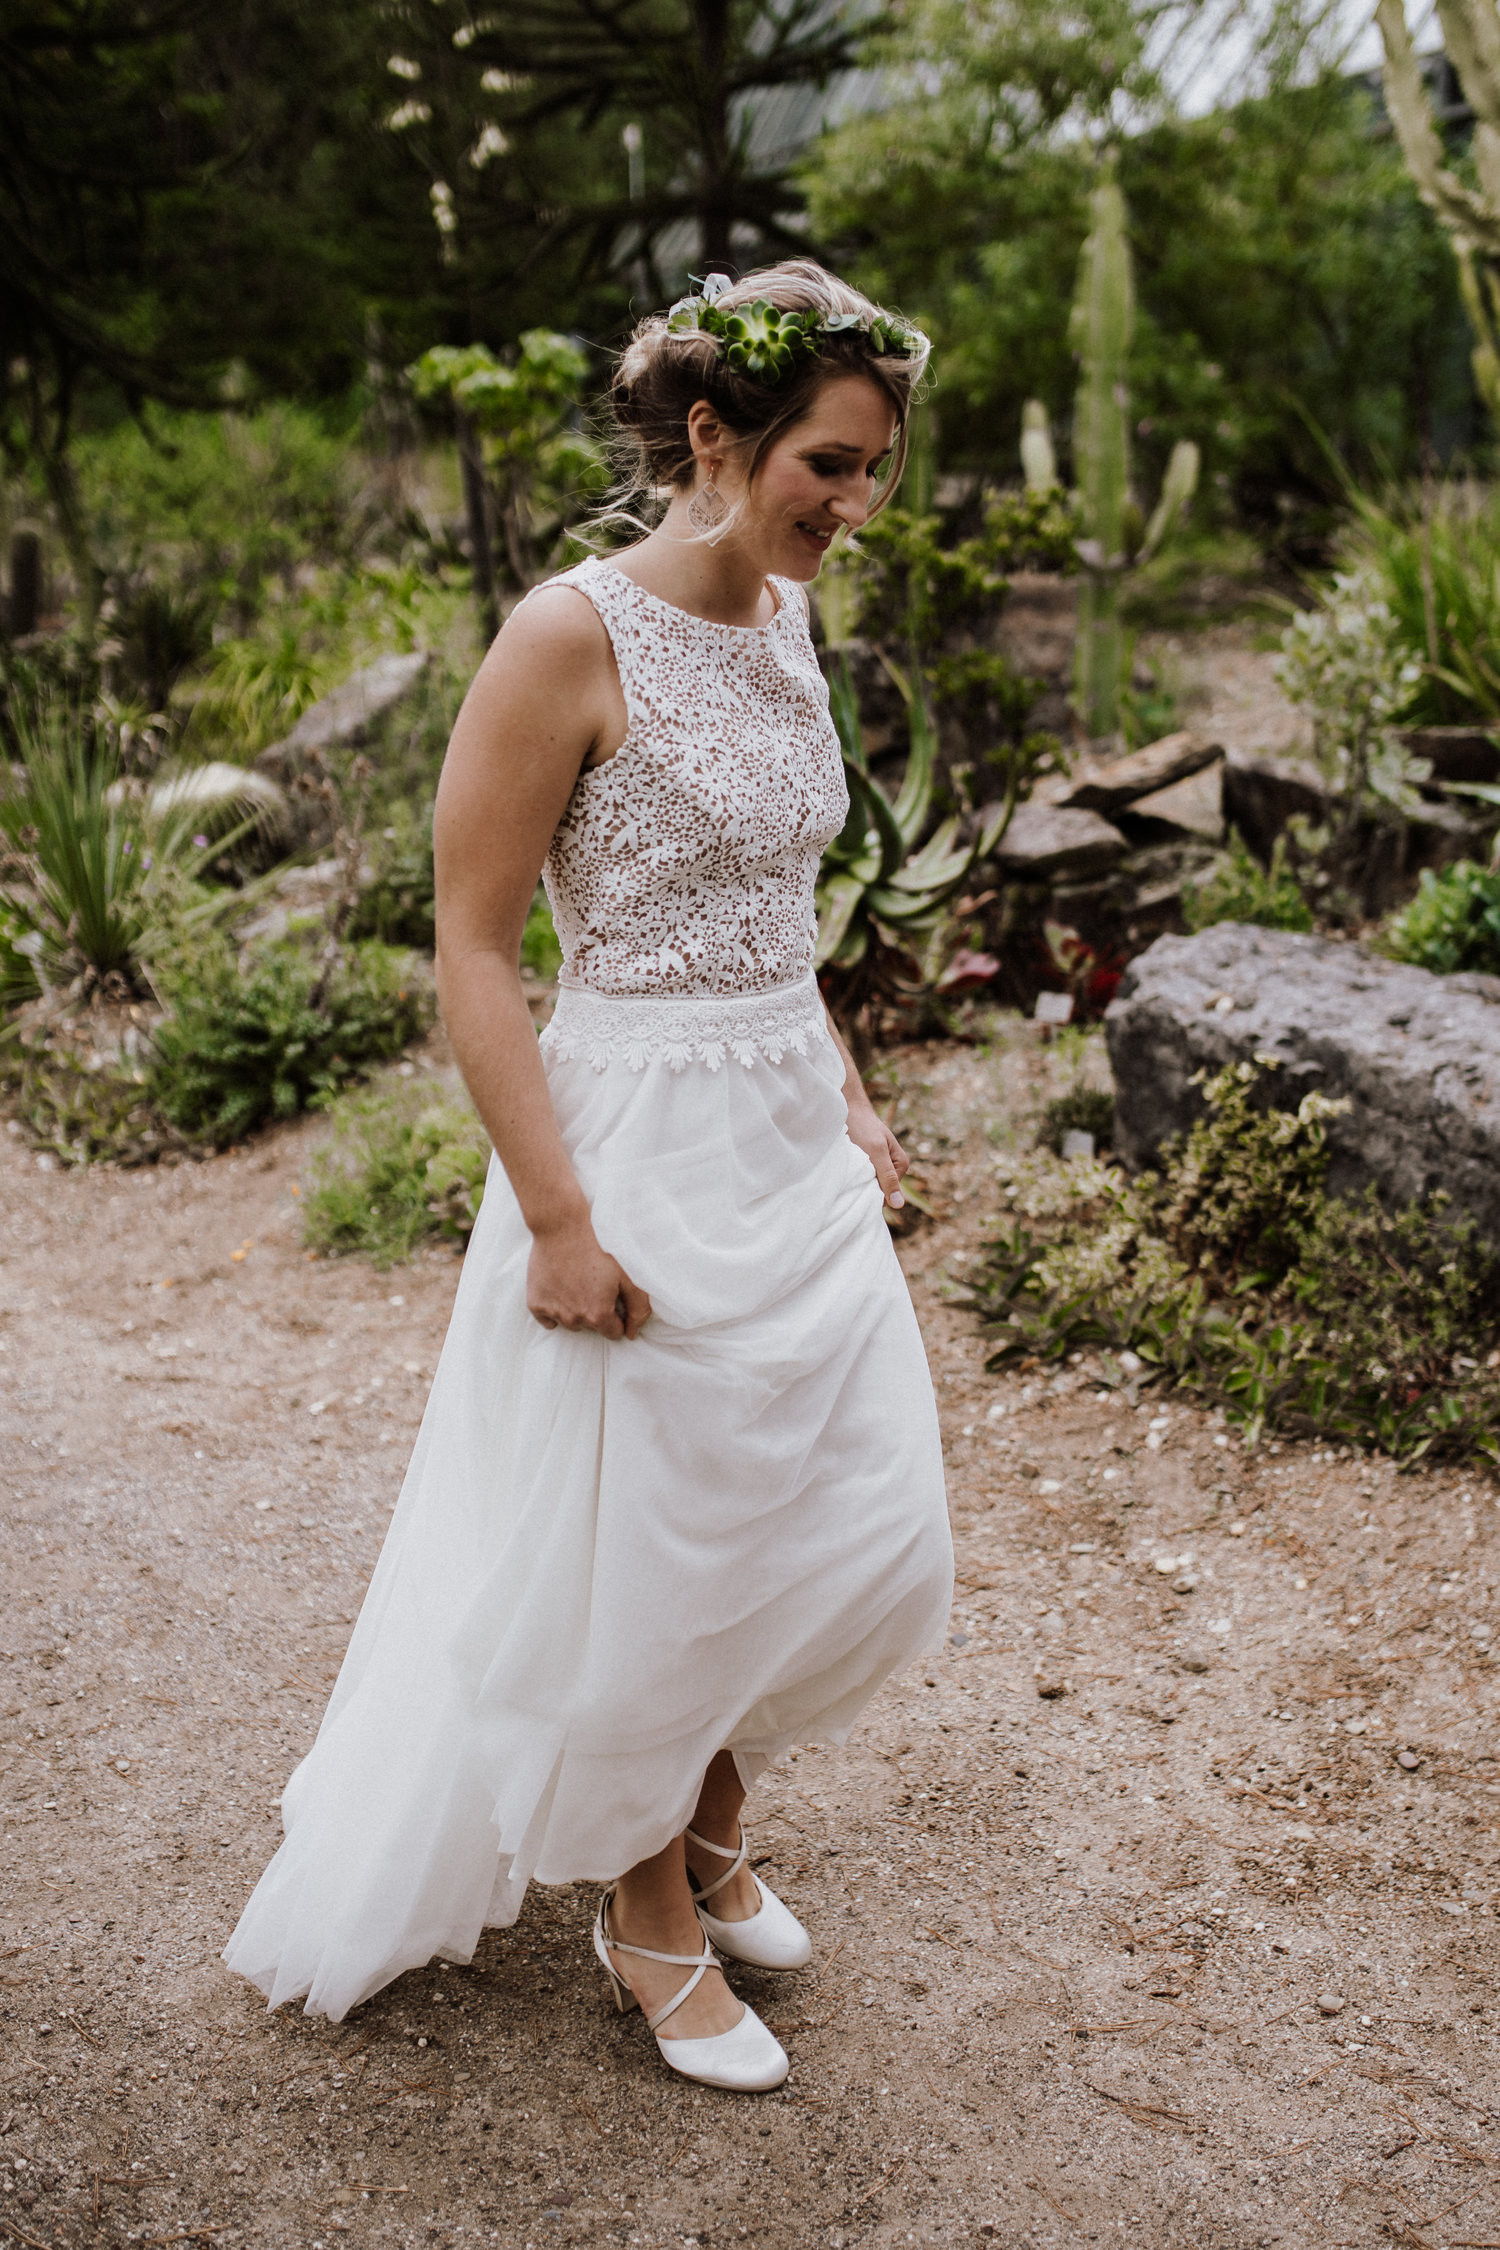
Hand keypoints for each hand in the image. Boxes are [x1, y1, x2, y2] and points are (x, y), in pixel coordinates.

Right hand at [527, 1213, 651, 1338]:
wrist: (562, 1227)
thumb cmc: (599, 1248)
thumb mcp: (629, 1275)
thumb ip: (638, 1308)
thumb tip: (633, 1333)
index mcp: (598, 1316)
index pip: (614, 1332)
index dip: (617, 1315)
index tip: (613, 1296)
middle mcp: (575, 1320)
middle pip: (591, 1327)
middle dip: (596, 1311)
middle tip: (594, 1284)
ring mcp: (553, 1312)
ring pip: (570, 1323)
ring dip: (576, 1309)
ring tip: (577, 1281)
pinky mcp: (535, 1304)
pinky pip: (547, 1319)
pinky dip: (555, 1308)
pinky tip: (560, 1288)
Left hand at [845, 1096, 908, 1208]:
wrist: (847, 1107)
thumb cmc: (863, 1127)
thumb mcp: (876, 1152)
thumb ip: (887, 1177)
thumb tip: (899, 1205)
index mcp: (901, 1165)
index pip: (888, 1195)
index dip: (872, 1194)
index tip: (857, 1184)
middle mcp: (892, 1166)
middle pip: (879, 1191)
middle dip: (865, 1188)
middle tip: (851, 1176)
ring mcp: (879, 1165)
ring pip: (868, 1185)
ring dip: (857, 1181)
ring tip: (848, 1170)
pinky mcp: (866, 1162)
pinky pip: (861, 1177)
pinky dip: (853, 1176)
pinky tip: (845, 1169)